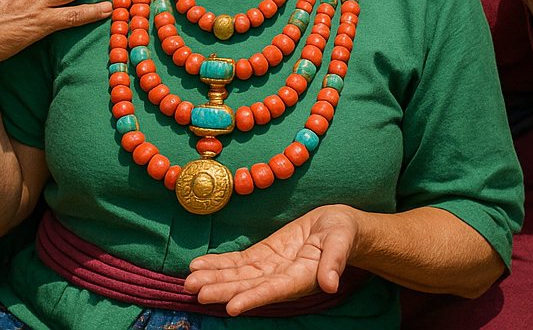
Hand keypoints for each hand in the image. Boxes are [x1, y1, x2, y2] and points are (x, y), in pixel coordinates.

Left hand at [184, 205, 356, 314]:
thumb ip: (335, 261)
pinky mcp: (265, 255)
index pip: (274, 290)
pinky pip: (239, 262)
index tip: (231, 307)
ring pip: (239, 276)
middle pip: (248, 286)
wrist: (339, 226)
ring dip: (214, 278)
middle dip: (221, 289)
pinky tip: (199, 267)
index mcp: (302, 277)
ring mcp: (271, 267)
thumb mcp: (341, 240)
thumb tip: (331, 283)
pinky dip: (219, 264)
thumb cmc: (343, 233)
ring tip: (190, 281)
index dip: (253, 298)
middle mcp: (282, 277)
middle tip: (194, 291)